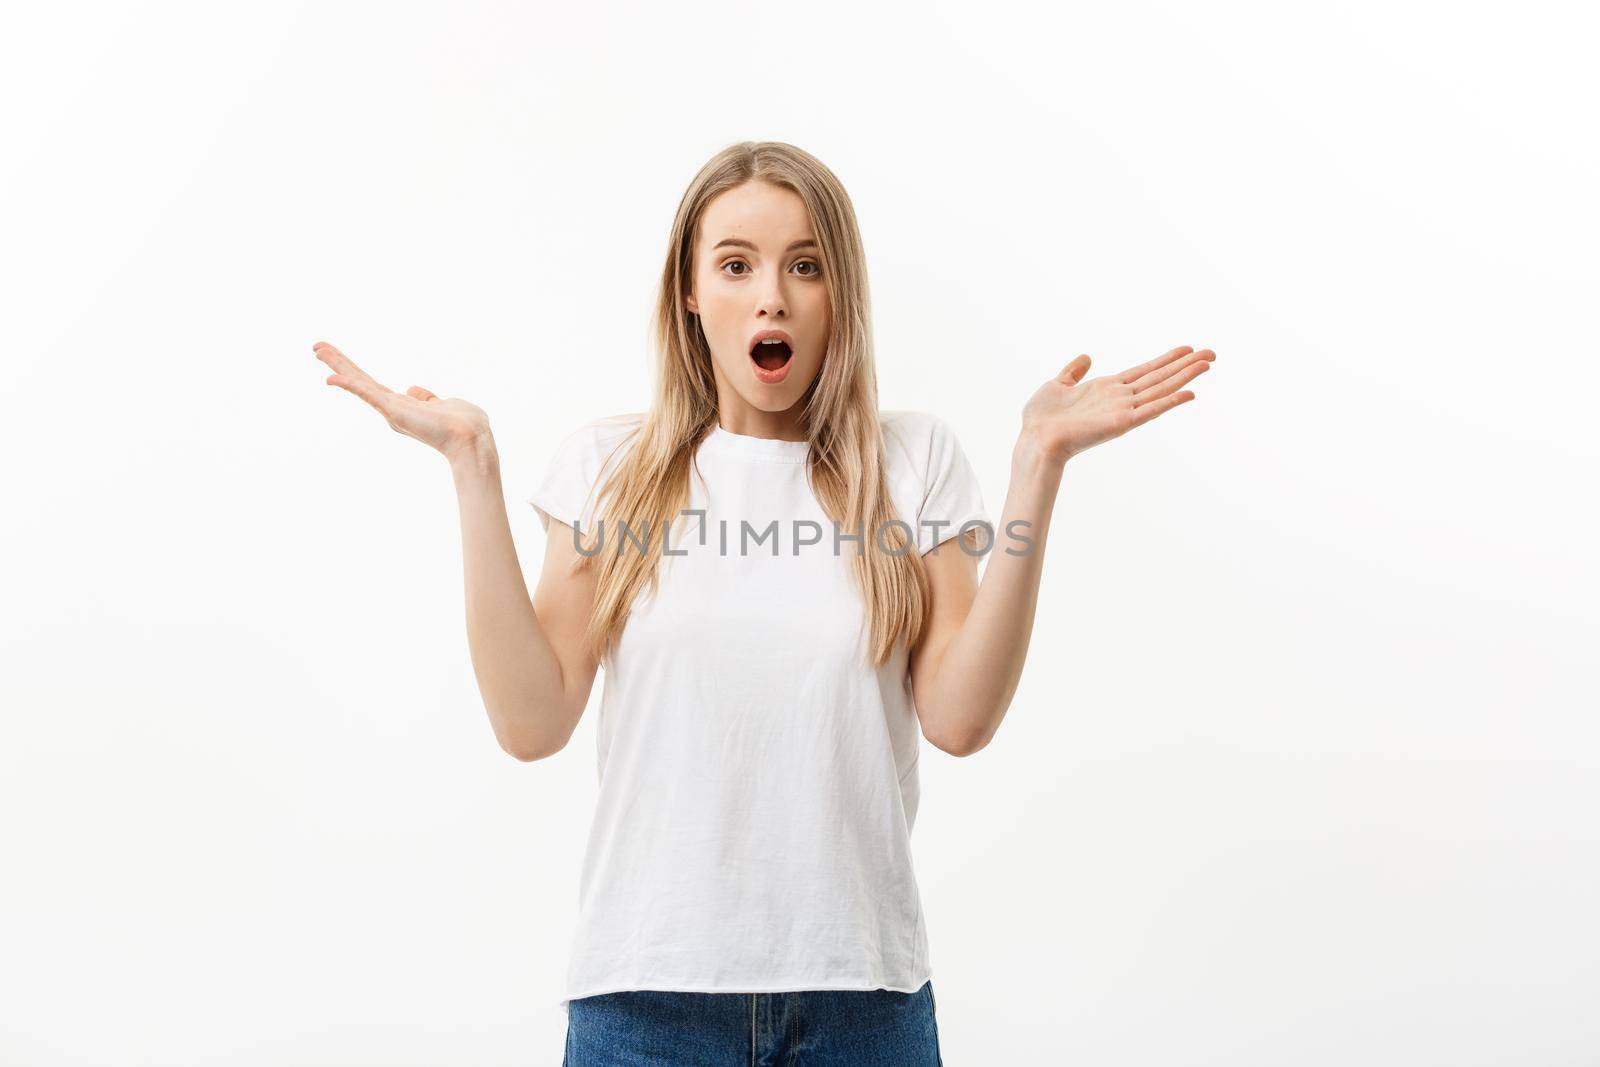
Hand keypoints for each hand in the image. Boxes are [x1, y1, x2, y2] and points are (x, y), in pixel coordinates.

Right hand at [314, 341, 492, 462]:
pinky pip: (368, 394)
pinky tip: (331, 378)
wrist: (473, 439)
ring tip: (318, 349)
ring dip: (338, 366)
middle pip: (360, 381)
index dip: (355, 373)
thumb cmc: (465, 425)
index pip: (373, 386)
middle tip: (317, 347)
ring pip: (360, 383)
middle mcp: (393, 410)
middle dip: (339, 363)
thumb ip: (428, 398)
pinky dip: (350, 386)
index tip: (341, 361)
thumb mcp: (445, 405)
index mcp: (403, 407)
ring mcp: (392, 411)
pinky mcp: (395, 411)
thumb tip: (413, 390)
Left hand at [1020, 345, 1214, 465]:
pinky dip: (1169, 402)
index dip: (1166, 359)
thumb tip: (1086, 357)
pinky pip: (1151, 410)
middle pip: (1160, 378)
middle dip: (1185, 365)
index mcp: (1107, 389)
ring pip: (1161, 390)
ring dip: (1185, 377)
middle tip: (1212, 354)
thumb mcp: (1057, 385)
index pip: (1144, 371)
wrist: (1035, 438)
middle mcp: (1120, 399)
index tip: (1187, 349)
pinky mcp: (1121, 423)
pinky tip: (1189, 393)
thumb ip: (1073, 372)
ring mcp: (1123, 411)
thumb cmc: (1041, 418)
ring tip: (1207, 364)